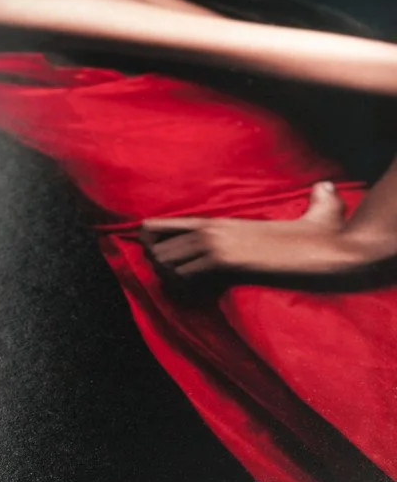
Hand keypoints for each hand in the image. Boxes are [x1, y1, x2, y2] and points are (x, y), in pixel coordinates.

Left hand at [140, 182, 395, 281]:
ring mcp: (216, 244)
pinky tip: (196, 295)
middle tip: (168, 281)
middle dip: (153, 265)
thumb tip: (326, 186)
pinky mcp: (224, 260)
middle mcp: (212, 230)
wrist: (331, 250)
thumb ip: (317, 198)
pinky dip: (182, 289)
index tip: (154, 257)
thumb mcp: (317, 211)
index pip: (162, 225)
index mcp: (219, 222)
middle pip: (152, 244)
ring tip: (182, 289)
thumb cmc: (324, 235)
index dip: (149, 242)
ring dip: (166, 279)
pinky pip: (183, 275)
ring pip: (163, 261)